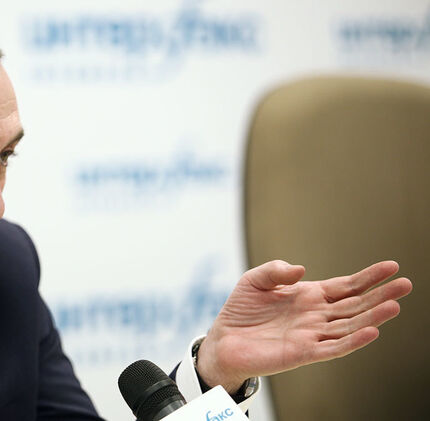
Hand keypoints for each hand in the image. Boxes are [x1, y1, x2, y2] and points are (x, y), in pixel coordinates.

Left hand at [196, 260, 411, 392]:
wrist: (224, 340)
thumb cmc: (241, 311)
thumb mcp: (255, 280)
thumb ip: (276, 270)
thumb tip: (301, 270)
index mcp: (309, 296)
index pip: (346, 286)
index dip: (368, 277)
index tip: (392, 267)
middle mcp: (316, 316)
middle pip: (355, 305)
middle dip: (381, 294)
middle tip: (407, 284)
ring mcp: (312, 335)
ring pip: (349, 326)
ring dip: (372, 317)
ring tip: (394, 305)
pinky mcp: (303, 353)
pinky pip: (333, 348)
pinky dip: (352, 341)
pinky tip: (371, 331)